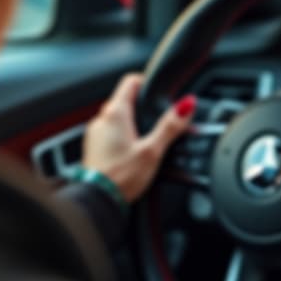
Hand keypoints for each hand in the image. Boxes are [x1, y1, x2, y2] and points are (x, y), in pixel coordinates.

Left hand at [82, 74, 195, 201]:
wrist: (97, 200)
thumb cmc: (120, 177)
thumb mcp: (153, 150)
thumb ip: (170, 126)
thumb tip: (186, 105)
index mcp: (115, 113)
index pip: (130, 81)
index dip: (147, 81)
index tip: (159, 90)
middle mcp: (101, 120)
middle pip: (124, 100)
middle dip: (143, 107)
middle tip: (160, 119)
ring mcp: (95, 135)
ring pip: (117, 119)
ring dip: (132, 124)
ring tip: (149, 140)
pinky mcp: (94, 149)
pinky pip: (110, 135)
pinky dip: (122, 138)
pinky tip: (134, 154)